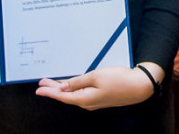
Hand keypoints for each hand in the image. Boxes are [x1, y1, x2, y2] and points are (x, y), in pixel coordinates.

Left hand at [35, 63, 163, 110]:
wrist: (139, 86)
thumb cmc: (118, 80)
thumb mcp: (95, 77)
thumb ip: (78, 82)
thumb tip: (63, 88)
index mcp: (85, 99)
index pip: (63, 96)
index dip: (50, 92)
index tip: (39, 89)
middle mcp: (88, 102)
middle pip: (66, 96)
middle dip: (53, 89)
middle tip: (42, 83)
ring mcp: (94, 100)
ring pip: (73, 94)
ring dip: (62, 88)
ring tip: (51, 83)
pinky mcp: (99, 96)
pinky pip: (81, 93)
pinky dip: (73, 88)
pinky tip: (69, 84)